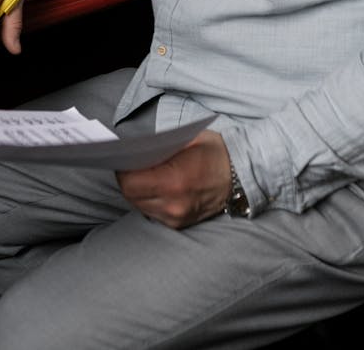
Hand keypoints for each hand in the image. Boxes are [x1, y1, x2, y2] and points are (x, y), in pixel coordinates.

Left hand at [117, 131, 231, 228]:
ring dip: (136, 190)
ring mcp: (176, 218)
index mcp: (175, 181)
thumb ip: (158, 148)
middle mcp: (173, 205)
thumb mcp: (187, 140)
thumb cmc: (214, 152)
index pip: (130, 183)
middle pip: (131, 196)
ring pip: (139, 205)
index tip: (123, 158)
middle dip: (127, 179)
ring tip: (142, 173)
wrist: (240, 176)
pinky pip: (152, 212)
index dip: (122, 170)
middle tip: (130, 163)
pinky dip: (148, 199)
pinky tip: (154, 185)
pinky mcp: (179, 224)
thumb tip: (132, 152)